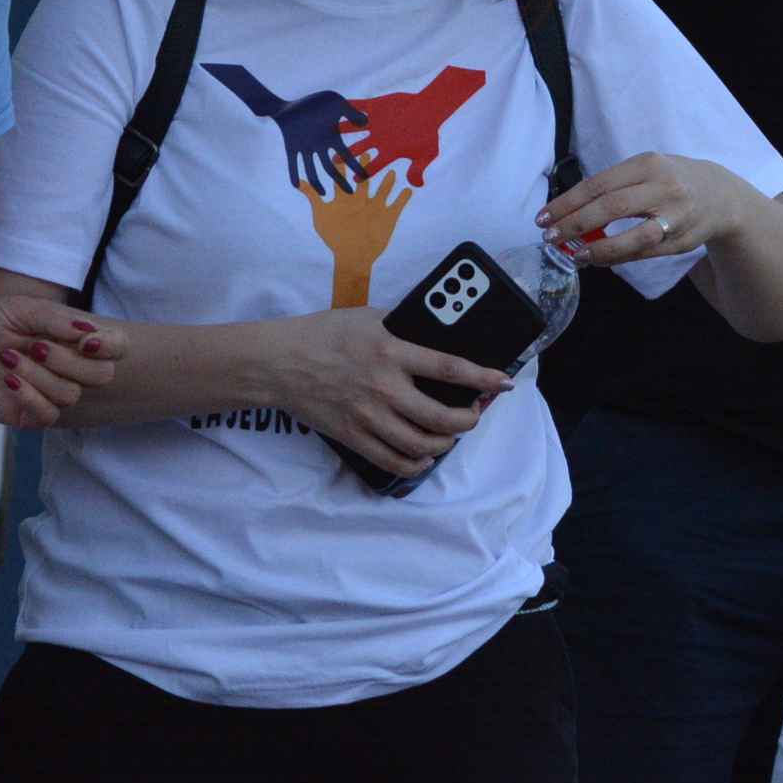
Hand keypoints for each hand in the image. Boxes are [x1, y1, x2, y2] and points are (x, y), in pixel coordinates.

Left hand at [0, 297, 124, 426]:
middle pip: (103, 375)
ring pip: (71, 394)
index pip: (117, 346)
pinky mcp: (30, 415)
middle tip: (35, 345)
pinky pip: (49, 414)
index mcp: (73, 339)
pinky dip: (29, 395)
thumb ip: (56, 318)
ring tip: (8, 359)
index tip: (87, 339)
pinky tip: (8, 381)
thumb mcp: (18, 309)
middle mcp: (69, 367)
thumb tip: (90, 332)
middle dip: (69, 359)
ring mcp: (51, 392)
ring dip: (39, 374)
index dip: (112, 345)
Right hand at [265, 308, 509, 478]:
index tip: (504, 383)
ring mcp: (367, 416)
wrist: (278, 362)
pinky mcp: (351, 435)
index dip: (482, 379)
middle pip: (441, 418)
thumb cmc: (324, 334)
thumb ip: (404, 328)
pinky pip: (391, 460)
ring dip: (445, 444)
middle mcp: (383, 387)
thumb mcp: (370, 317)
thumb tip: (438, 335)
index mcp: (392, 352)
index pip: (449, 368)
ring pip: (420, 445)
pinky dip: (414, 464)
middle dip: (469, 420)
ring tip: (450, 435)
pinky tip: (423, 457)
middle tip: (474, 414)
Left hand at [539, 153, 754, 267]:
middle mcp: (664, 187)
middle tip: (551, 237)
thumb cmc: (671, 181)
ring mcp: (676, 216)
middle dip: (575, 224)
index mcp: (648, 164)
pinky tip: (598, 258)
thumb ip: (614, 187)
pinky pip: (644, 253)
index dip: (567, 203)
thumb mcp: (646, 170)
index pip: (598, 184)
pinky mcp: (681, 240)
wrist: (720, 196)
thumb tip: (569, 212)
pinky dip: (617, 257)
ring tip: (576, 254)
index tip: (543, 217)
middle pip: (611, 207)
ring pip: (633, 236)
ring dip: (599, 248)